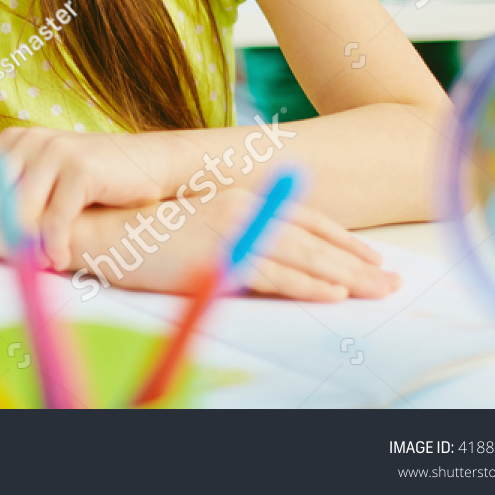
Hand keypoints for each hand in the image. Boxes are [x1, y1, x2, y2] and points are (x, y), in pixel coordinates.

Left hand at [0, 127, 185, 268]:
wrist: (147, 163)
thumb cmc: (88, 174)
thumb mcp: (38, 167)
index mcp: (9, 142)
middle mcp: (26, 141)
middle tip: (8, 265)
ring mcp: (53, 151)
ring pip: (17, 212)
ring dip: (23, 247)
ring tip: (37, 266)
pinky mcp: (80, 168)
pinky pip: (54, 218)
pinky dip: (53, 246)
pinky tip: (59, 260)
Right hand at [70, 190, 399, 300]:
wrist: (102, 231)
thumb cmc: (145, 234)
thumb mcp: (197, 227)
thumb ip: (234, 236)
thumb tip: (266, 258)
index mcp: (237, 199)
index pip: (302, 218)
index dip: (340, 238)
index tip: (371, 255)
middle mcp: (240, 209)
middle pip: (312, 238)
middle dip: (357, 261)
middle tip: (391, 280)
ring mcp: (231, 232)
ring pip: (301, 258)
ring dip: (345, 276)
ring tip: (377, 291)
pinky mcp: (218, 257)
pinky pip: (273, 275)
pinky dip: (307, 286)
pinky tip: (333, 295)